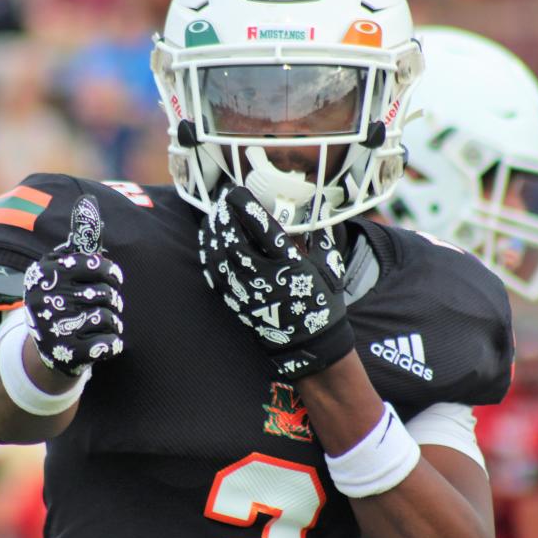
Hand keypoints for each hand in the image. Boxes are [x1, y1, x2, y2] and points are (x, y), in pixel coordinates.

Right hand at [23, 195, 123, 375]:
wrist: (45, 351)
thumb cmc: (62, 300)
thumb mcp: (62, 270)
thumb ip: (78, 243)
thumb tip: (89, 203)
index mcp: (46, 273)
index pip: (95, 264)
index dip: (110, 272)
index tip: (111, 277)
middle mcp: (45, 299)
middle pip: (106, 293)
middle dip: (112, 300)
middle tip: (105, 304)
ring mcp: (54, 328)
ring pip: (110, 317)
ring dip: (113, 321)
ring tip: (100, 323)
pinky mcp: (67, 354)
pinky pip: (110, 343)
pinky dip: (112, 343)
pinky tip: (101, 342)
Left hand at [199, 187, 353, 378]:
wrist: (310, 346)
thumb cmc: (321, 304)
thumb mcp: (329, 268)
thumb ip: (320, 238)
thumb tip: (317, 212)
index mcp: (290, 263)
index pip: (262, 227)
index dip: (245, 206)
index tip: (236, 191)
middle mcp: (265, 275)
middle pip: (234, 239)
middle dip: (224, 216)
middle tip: (221, 201)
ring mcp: (248, 291)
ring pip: (220, 256)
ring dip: (212, 233)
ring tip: (212, 217)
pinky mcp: (237, 303)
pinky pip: (215, 276)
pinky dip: (208, 256)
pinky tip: (208, 243)